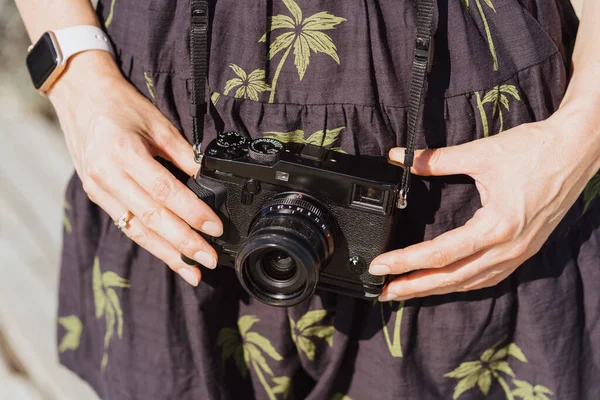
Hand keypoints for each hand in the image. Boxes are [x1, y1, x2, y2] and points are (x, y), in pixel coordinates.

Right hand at [49, 51, 221, 285]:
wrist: (78, 95)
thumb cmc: (120, 105)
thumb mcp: (157, 123)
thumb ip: (184, 153)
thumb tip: (209, 178)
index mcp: (124, 153)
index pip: (165, 191)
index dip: (192, 213)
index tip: (215, 228)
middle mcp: (108, 176)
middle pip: (151, 218)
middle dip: (183, 243)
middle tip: (209, 260)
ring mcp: (98, 189)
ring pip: (136, 229)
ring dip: (166, 254)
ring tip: (192, 271)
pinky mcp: (96, 196)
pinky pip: (126, 225)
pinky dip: (150, 242)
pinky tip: (168, 255)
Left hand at [370, 107, 599, 300]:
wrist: (579, 148)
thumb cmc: (535, 149)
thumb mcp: (480, 153)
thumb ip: (434, 160)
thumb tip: (397, 157)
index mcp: (496, 227)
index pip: (440, 254)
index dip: (405, 262)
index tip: (379, 267)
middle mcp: (508, 248)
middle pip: (452, 278)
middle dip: (414, 287)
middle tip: (383, 292)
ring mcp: (519, 252)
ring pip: (470, 282)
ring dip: (436, 288)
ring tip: (407, 290)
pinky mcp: (524, 249)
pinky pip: (488, 276)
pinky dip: (461, 282)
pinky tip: (445, 281)